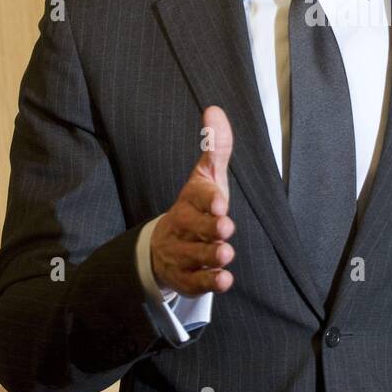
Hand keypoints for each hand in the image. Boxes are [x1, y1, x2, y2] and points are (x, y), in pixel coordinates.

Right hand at [150, 105, 236, 295]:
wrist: (165, 246)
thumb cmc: (196, 206)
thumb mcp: (206, 176)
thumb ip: (215, 147)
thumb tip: (215, 109)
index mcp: (189, 200)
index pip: (196, 197)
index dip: (207, 199)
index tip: (221, 201)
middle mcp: (182, 226)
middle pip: (193, 227)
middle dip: (209, 227)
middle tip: (225, 227)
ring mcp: (181, 253)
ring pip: (194, 256)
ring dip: (210, 255)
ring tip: (226, 253)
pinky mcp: (185, 277)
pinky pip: (195, 282)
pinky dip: (208, 282)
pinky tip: (224, 280)